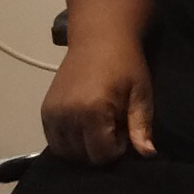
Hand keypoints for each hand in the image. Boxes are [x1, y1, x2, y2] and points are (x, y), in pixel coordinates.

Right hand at [42, 34, 154, 160]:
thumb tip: (147, 154)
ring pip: (66, 153)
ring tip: (97, 128)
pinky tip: (83, 128)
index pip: (102, 154)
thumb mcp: (140, 94)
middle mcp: (68, 114)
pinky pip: (53, 141)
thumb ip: (141, 126)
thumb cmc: (125, 64)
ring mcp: (53, 113)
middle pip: (83, 157)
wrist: (98, 37)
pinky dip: (68, 143)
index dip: (117, 149)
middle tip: (112, 127)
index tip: (124, 130)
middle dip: (101, 150)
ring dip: (84, 149)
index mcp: (92, 111)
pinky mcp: (45, 110)